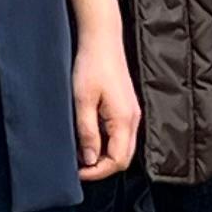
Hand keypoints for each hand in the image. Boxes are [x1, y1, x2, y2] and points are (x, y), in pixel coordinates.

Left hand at [73, 28, 138, 183]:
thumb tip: (90, 159)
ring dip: (103, 155)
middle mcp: (133, 119)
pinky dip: (107, 142)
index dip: (98, 172)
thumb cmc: (92, 66)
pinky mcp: (126, 107)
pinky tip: (89, 136)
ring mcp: (132, 113)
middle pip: (123, 157)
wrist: (102, 40)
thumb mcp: (82, 101)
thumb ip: (87, 132)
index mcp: (124, 119)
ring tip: (81, 151)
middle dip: (101, 167)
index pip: (118, 160)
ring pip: (122, 147)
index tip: (78, 172)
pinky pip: (120, 135)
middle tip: (78, 166)